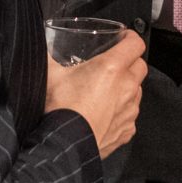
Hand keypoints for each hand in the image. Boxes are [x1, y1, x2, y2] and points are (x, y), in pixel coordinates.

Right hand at [46, 30, 147, 154]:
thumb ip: (48, 56)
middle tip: (114, 64)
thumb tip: (40, 46)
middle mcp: (127, 87)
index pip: (135, 44)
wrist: (66, 144)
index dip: (130, 38)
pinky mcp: (127, 130)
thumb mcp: (51, 75)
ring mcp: (130, 110)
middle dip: (131, 62)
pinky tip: (106, 113)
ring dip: (128, 87)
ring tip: (108, 91)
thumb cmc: (60, 108)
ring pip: (138, 91)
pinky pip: (130, 115)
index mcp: (112, 68)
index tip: (123, 39)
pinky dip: (122, 112)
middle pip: (141, 66)